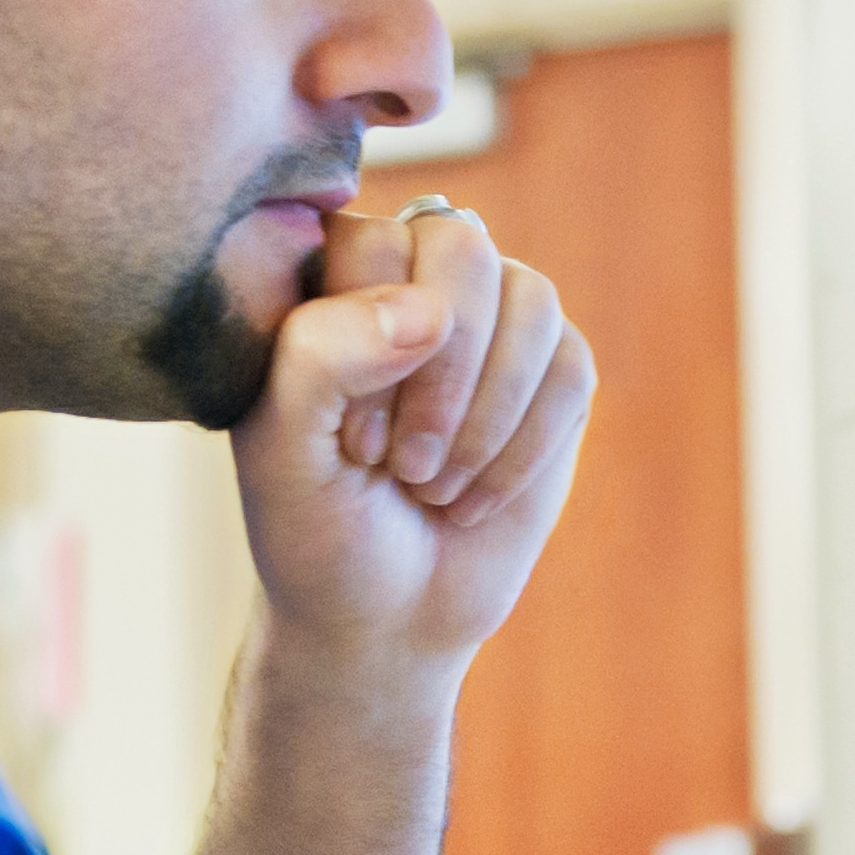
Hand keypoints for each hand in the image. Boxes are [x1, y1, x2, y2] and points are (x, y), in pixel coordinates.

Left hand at [228, 207, 594, 679]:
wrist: (386, 615)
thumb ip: (319, 357)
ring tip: (435, 486)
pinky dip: (527, 446)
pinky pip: (572, 365)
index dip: (372, 341)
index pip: (371, 239)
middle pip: (463, 247)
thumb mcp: (283, 453)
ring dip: (488, 414)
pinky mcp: (554, 370)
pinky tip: (477, 497)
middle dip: (445, 372)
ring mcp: (493, 319)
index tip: (353, 445)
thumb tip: (430, 310)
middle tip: (407, 467)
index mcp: (329, 282)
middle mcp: (414, 279)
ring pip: (531, 300)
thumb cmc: (315, 528)